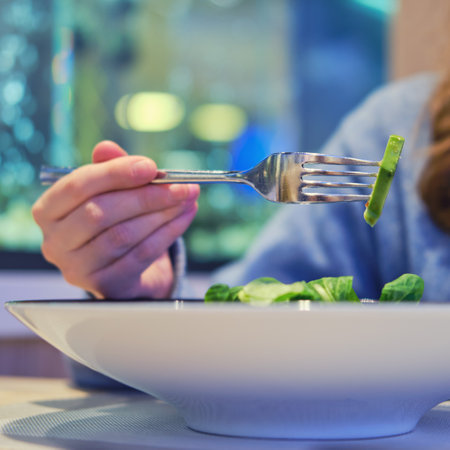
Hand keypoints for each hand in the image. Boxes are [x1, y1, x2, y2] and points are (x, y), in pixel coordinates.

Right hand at [32, 141, 199, 298]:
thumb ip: (108, 169)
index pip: (77, 186)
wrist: (121, 268)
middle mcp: (55, 243)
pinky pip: (141, 255)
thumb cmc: (112, 220)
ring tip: (187, 198)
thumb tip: (107, 147)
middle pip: (100, 213)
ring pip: (123, 235)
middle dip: (146, 196)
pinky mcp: (105, 285)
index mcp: (48, 211)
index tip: (151, 166)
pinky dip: (168, 233)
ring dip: (162, 213)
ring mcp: (78, 269)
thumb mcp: (109, 191)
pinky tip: (185, 216)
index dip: (115, 173)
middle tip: (180, 185)